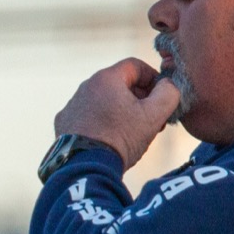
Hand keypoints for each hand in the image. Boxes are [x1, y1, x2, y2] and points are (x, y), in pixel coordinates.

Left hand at [52, 57, 180, 169]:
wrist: (85, 168)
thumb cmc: (121, 139)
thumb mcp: (153, 116)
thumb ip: (168, 94)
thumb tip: (169, 85)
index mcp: (106, 78)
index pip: (135, 66)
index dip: (154, 79)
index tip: (162, 97)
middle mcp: (85, 87)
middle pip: (119, 85)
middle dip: (140, 99)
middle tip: (153, 120)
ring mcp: (72, 105)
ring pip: (104, 102)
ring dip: (121, 112)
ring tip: (133, 133)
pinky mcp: (64, 124)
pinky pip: (88, 117)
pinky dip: (102, 124)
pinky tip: (111, 140)